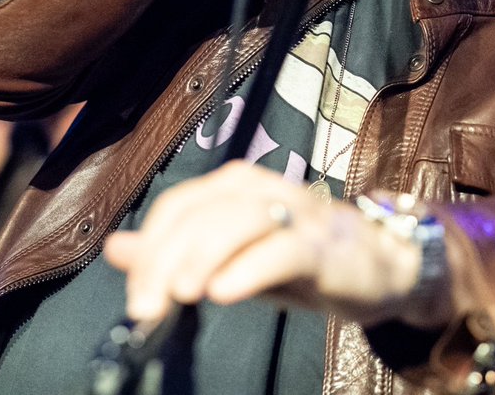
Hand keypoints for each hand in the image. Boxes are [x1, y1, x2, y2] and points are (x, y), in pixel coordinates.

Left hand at [102, 161, 451, 329]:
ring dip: (202, 256)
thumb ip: (175, 250)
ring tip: (180, 294)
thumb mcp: (231, 256)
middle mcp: (263, 189)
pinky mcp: (324, 245)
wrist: (379, 264)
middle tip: (148, 306)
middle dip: (166, 260)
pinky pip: (283, 249)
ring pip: (238, 221)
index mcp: (235, 187)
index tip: (138, 299)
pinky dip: (250, 268)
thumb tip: (116, 247)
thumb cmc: (300, 259)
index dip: (150, 251)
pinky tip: (224, 291)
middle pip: (201, 213)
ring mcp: (296, 214)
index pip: (179, 207)